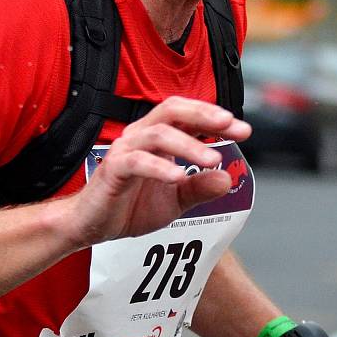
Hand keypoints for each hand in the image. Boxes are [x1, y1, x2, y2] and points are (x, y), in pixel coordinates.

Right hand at [68, 96, 250, 246]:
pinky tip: (178, 177)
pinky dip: (159, 167)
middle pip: (171, 110)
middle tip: (230, 125)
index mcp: (157, 138)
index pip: (187, 116)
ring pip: (157, 133)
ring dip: (188, 145)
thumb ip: (200, 189)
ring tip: (212, 159)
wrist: (93, 226)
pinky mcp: (112, 169)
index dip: (215, 118)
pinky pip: (137, 161)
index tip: (243, 129)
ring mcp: (125, 150)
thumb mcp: (175, 201)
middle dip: (203, 115)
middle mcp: (140, 136)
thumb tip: (227, 179)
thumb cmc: (129, 206)